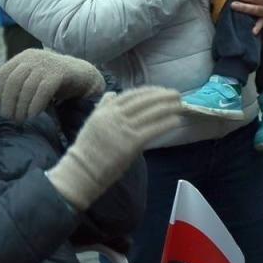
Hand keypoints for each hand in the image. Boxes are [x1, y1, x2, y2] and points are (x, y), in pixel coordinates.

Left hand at [0, 49, 104, 120]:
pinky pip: (43, 90)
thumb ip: (13, 83)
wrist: (83, 76)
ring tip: (22, 119)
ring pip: (27, 87)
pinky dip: (36, 104)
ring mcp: (48, 63)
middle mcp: (34, 58)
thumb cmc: (53, 80)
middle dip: (9, 102)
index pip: (3, 73)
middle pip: (14, 81)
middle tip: (10, 117)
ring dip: (22, 106)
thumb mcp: (31, 78)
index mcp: (24, 57)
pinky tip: (34, 114)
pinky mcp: (61, 72)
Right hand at [45, 87, 184, 209]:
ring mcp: (124, 129)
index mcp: (105, 110)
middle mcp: (114, 116)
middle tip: (176, 95)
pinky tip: (176, 120)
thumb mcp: (92, 122)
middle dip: (163, 96)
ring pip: (153, 112)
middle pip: (145, 100)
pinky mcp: (132, 143)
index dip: (149, 91)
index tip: (161, 90)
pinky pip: (154, 129)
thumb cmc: (88, 149)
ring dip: (170, 107)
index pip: (132, 94)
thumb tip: (113, 93)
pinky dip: (168, 122)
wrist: (81, 171)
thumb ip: (103, 107)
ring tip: (180, 105)